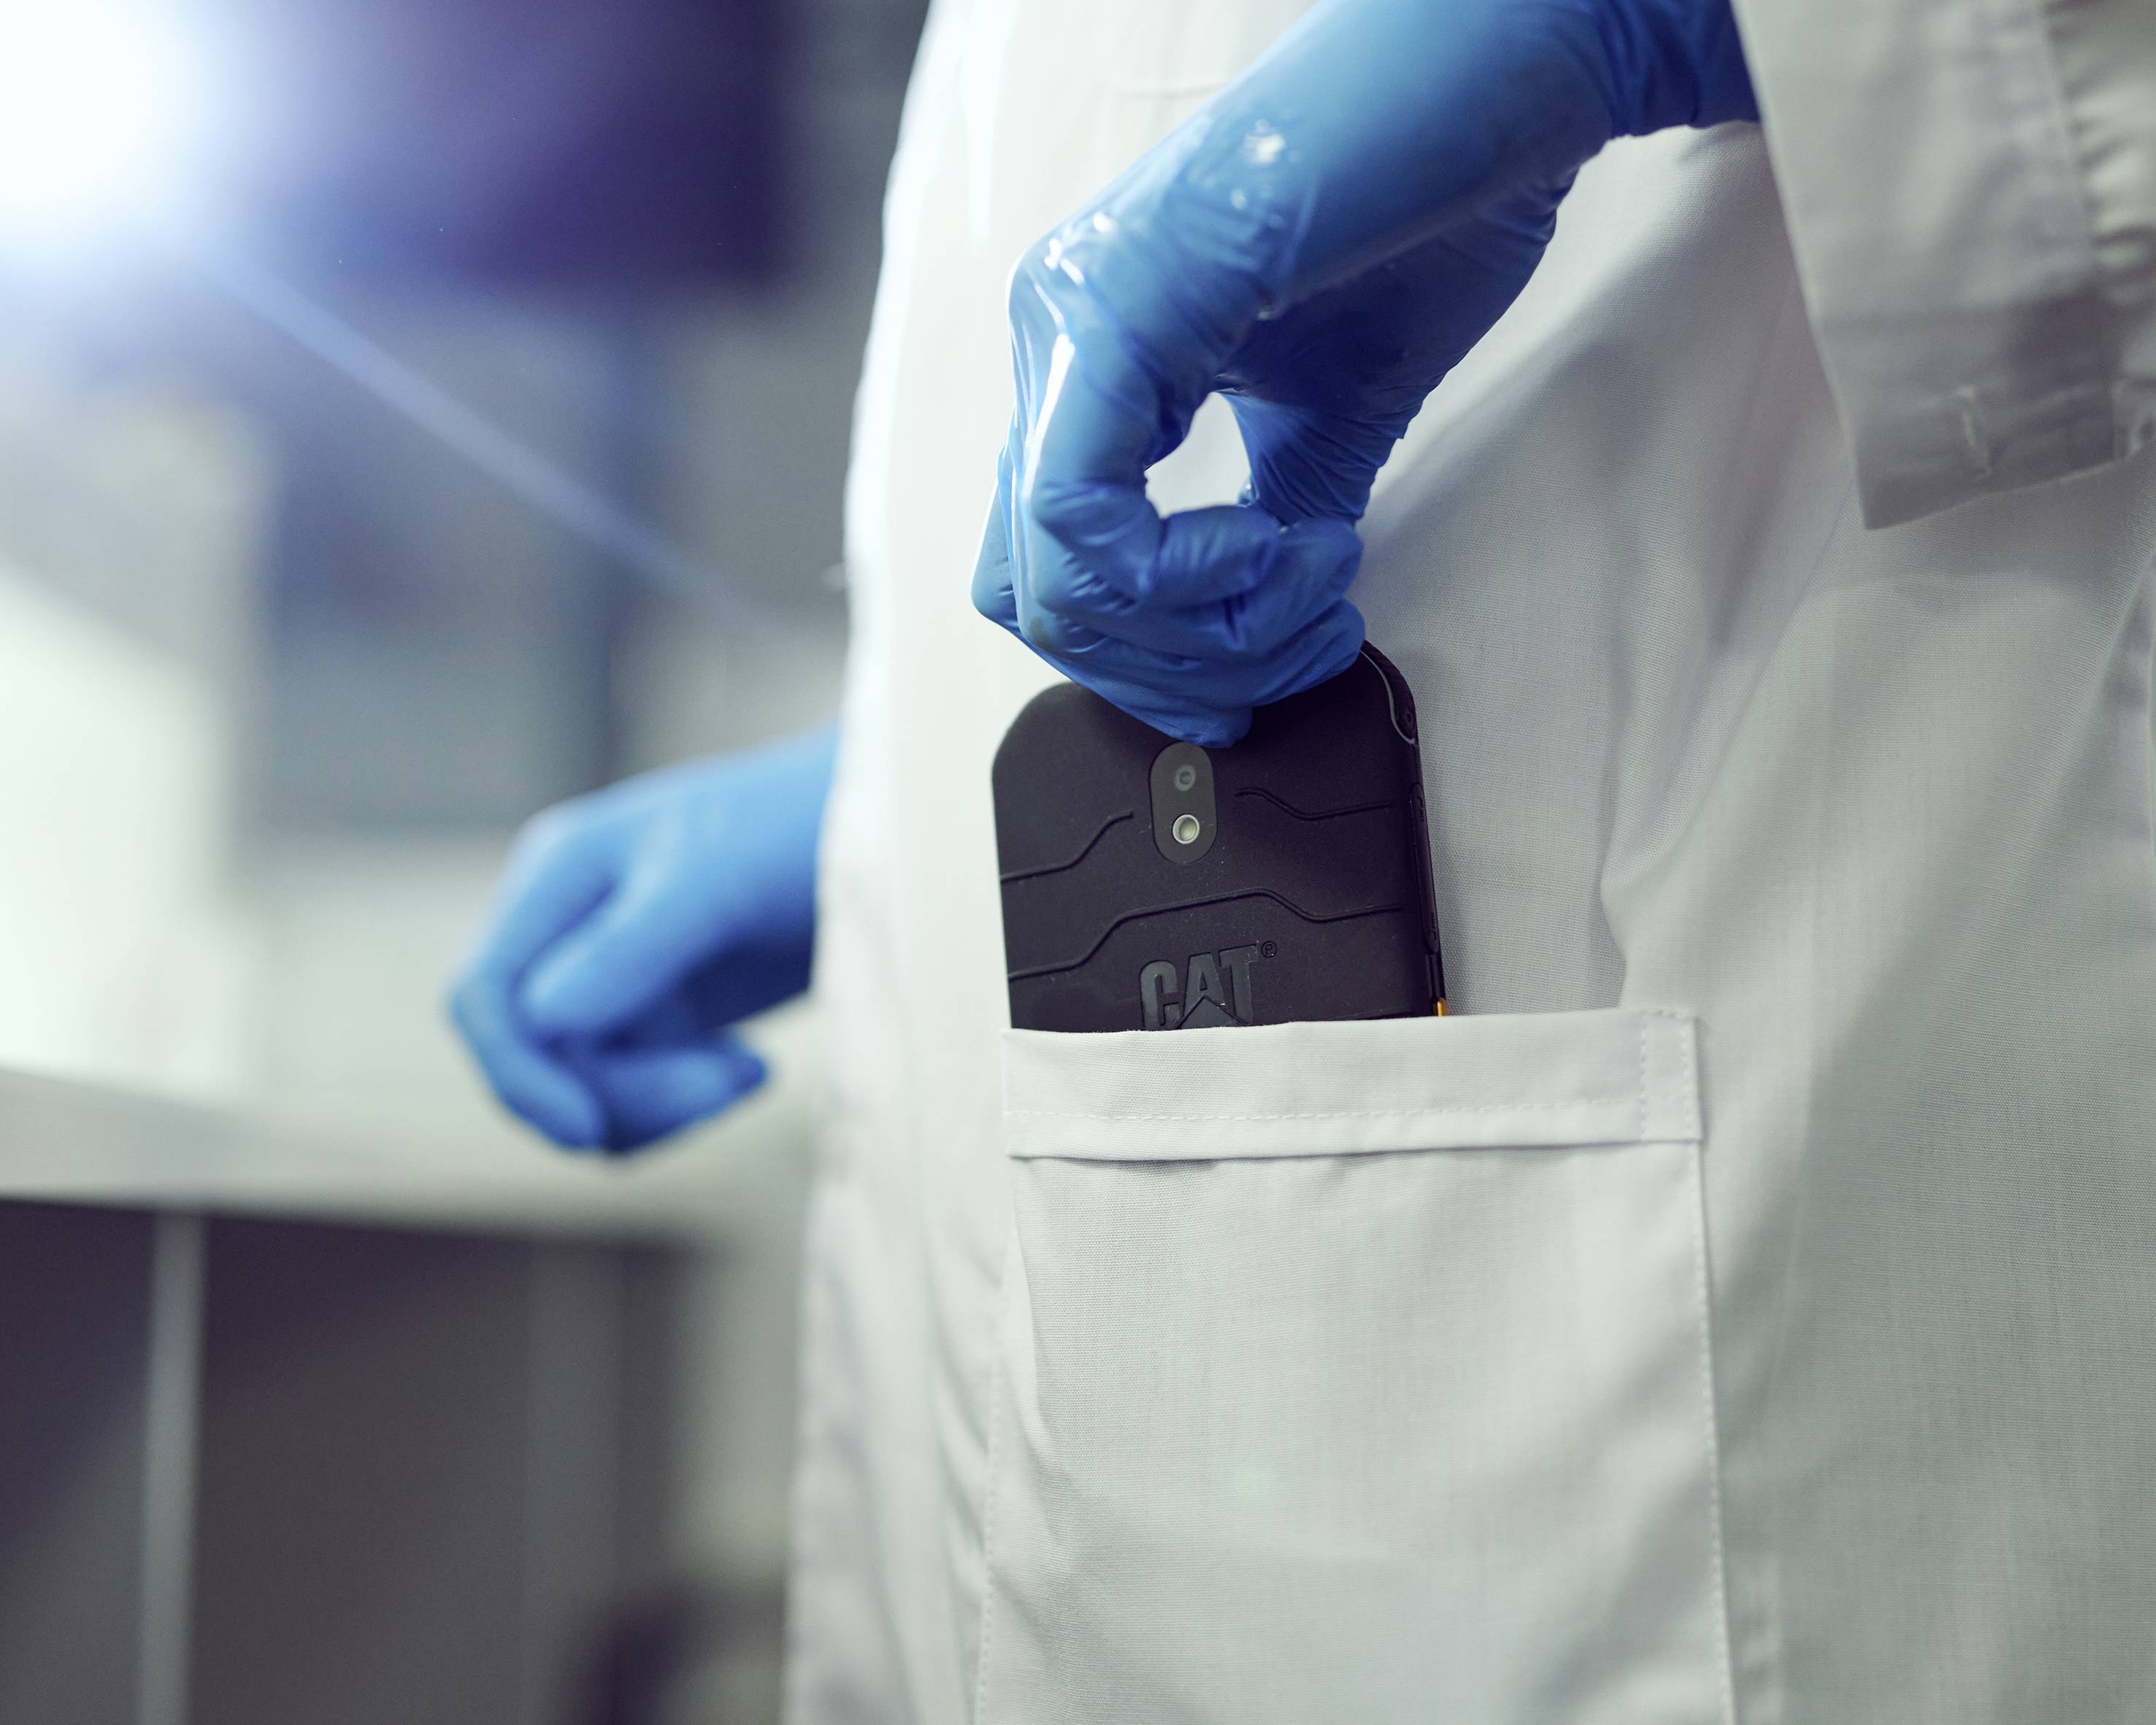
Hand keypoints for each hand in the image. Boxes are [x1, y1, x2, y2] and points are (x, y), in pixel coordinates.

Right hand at [448, 724, 835, 1153]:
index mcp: (558, 879)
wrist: (884, 835)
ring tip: (750, 1073)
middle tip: (730, 1083)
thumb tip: (541, 1019)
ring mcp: (614, 977)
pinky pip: (636, 1096)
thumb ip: (631, 946)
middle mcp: (570, 930)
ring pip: (586, 1089)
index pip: (484, 998)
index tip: (586, 1130)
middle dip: (621, 1095)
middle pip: (538, 1060)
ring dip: (660, 1106)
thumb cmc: (796, 827)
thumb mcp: (715, 879)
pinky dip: (684, 1103)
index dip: (515, 1074)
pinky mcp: (665, 1016)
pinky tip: (751, 1070)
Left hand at [973, 0, 1755, 744]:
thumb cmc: (1426, 225)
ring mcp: (1071, 321)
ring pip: (1052, 582)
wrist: (1499, 81)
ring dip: (1200, 637)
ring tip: (1314, 584)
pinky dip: (1187, 580)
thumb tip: (1247, 656)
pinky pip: (1082, 518)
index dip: (1158, 661)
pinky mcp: (1113, 309)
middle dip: (1176, 673)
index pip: (1052, 570)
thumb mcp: (1331, 421)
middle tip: (1299, 648)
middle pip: (1035, 597)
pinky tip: (1282, 547)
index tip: (1283, 657)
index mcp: (1093, 368)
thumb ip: (1270, 527)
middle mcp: (1056, 341)